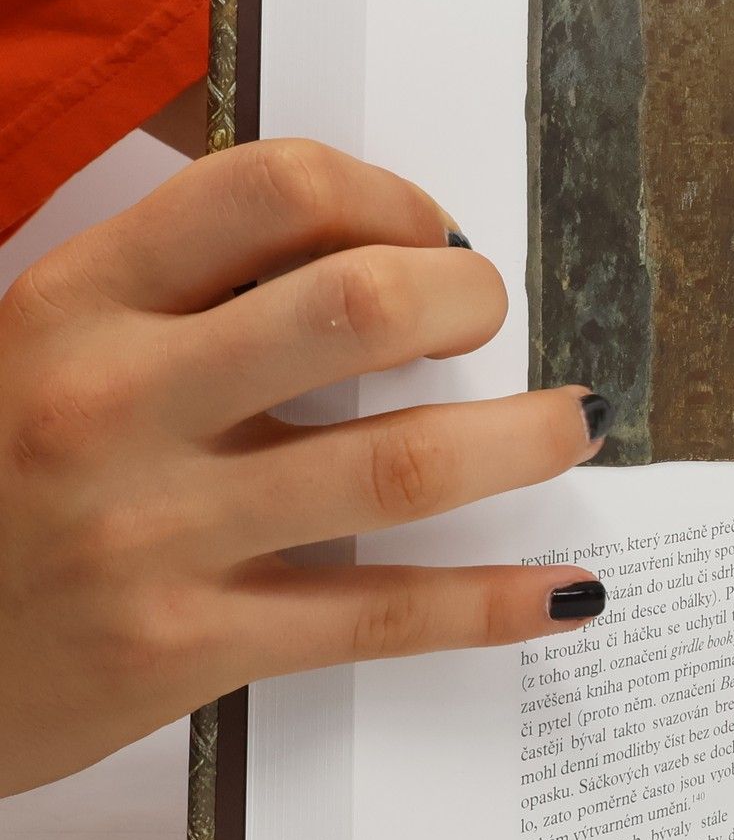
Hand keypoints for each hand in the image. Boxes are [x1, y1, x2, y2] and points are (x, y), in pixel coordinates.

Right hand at [0, 139, 611, 796]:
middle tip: (490, 318)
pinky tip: (566, 592)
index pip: (273, 190)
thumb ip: (179, 298)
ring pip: (401, 465)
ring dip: (523, 439)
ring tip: (574, 424)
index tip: (431, 230)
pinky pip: (378, 616)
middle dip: (467, 299)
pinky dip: (492, 604)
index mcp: (76, 301)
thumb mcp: (41, 348)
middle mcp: (112, 403)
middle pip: (359, 308)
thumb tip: (375, 258)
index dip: (389, 197)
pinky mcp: (182, 649)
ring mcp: (151, 533)